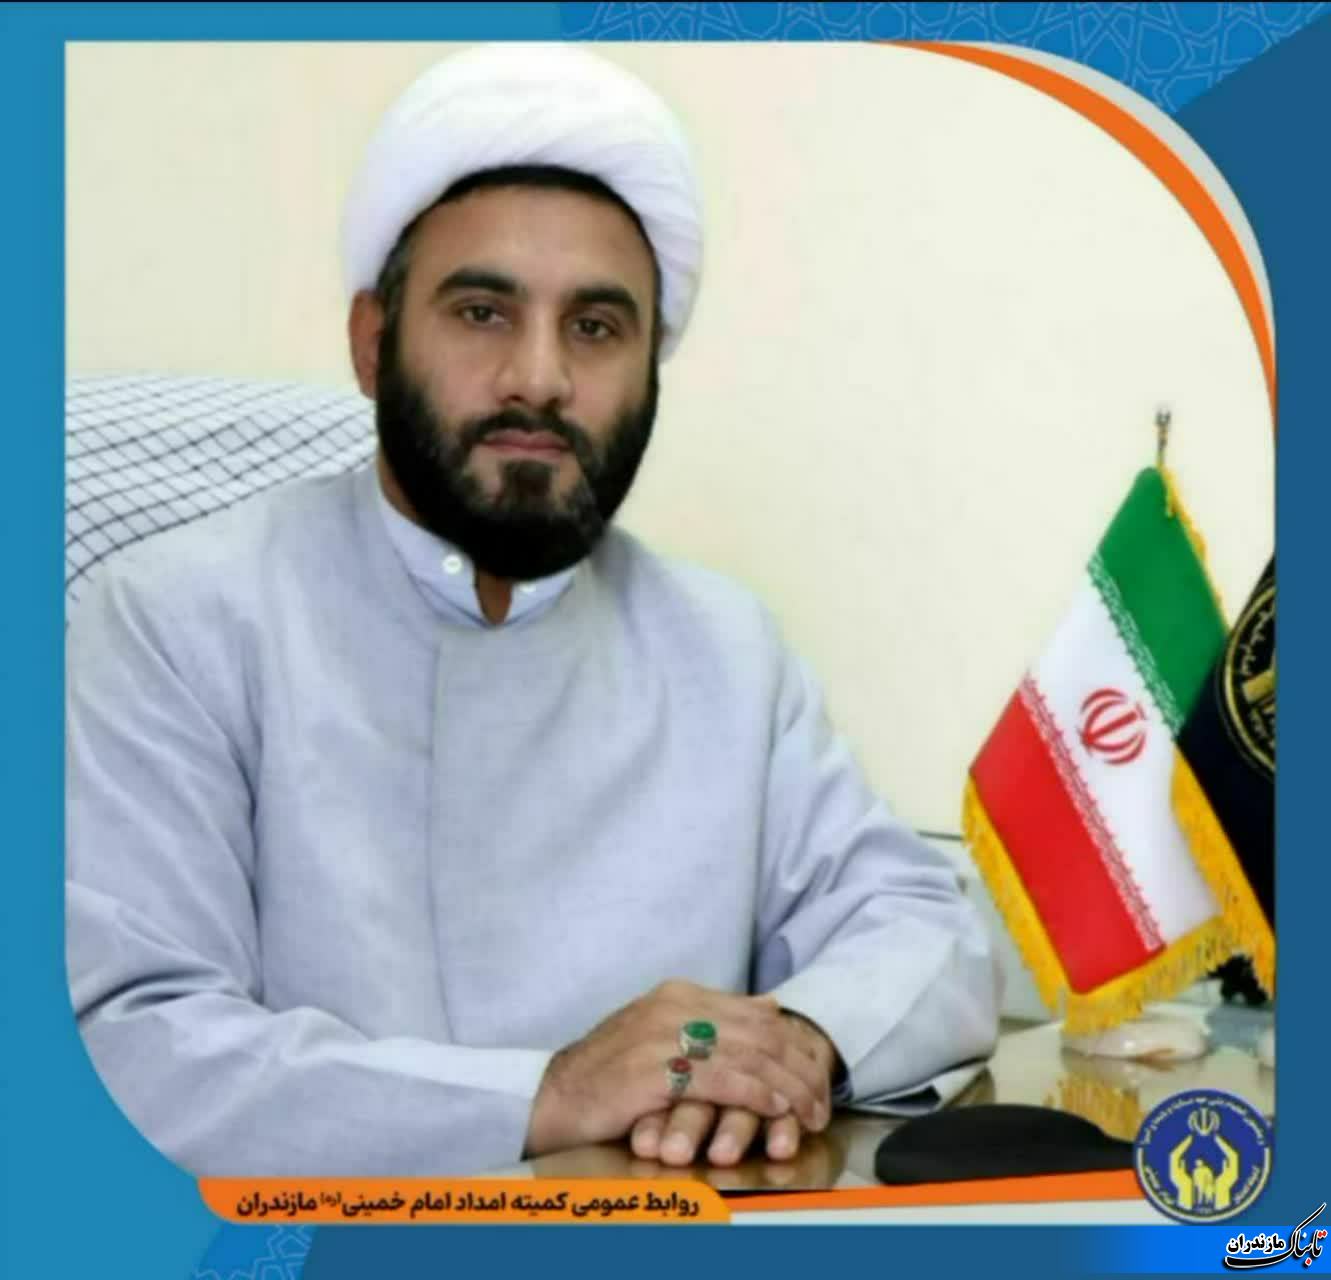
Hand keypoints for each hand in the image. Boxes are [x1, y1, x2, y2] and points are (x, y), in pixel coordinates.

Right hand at [627, 1012, 840, 1166]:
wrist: (556, 1096)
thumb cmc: (610, 1074)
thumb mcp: (662, 1033)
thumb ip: (711, 1019)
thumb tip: (769, 1007)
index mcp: (680, 994)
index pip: (757, 1013)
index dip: (794, 1045)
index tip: (816, 1076)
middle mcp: (675, 1006)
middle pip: (760, 1034)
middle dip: (799, 1070)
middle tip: (821, 1102)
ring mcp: (664, 1036)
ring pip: (749, 1057)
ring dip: (787, 1088)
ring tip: (808, 1112)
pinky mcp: (657, 1071)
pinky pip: (722, 1080)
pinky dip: (756, 1094)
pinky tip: (774, 1109)